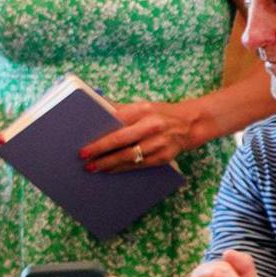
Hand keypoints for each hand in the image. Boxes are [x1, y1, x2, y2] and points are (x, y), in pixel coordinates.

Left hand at [79, 101, 201, 172]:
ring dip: (109, 163)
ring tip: (93, 167)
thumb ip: (120, 109)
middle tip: (84, 157)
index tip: (85, 142)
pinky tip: (110, 170)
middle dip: (101, 150)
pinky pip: (139, 165)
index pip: (117, 121)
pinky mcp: (164, 157)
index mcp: (143, 110)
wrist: (191, 124)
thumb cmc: (160, 114)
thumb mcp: (142, 106)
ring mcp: (159, 143)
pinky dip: (123, 168)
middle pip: (121, 140)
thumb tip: (95, 108)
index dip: (101, 132)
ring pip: (129, 156)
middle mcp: (152, 126)